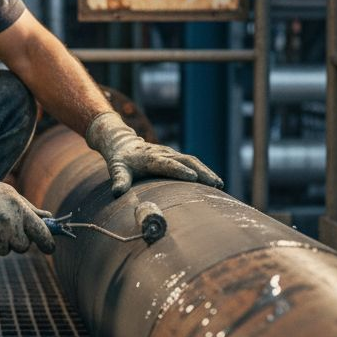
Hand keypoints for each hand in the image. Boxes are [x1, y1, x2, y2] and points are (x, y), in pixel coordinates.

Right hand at [0, 161, 56, 256]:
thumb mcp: (9, 194)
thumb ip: (30, 208)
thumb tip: (49, 217)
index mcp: (19, 209)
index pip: (41, 232)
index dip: (47, 243)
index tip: (49, 248)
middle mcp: (8, 223)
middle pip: (23, 246)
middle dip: (16, 240)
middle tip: (3, 227)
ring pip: (3, 251)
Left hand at [85, 111, 223, 195]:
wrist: (124, 143)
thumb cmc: (121, 160)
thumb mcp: (117, 168)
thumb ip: (119, 179)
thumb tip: (117, 192)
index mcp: (150, 157)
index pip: (166, 163)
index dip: (179, 170)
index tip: (192, 177)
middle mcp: (163, 153)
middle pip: (185, 161)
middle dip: (201, 171)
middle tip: (215, 184)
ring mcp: (171, 154)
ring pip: (192, 160)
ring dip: (206, 171)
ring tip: (219, 184)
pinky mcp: (175, 156)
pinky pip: (192, 162)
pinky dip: (204, 170)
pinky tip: (214, 182)